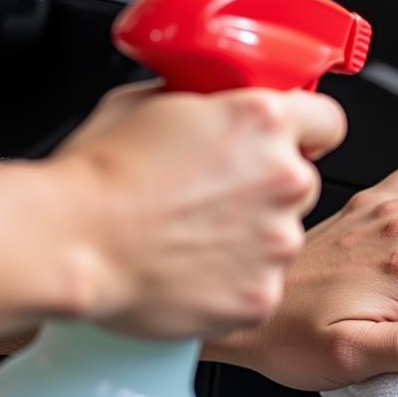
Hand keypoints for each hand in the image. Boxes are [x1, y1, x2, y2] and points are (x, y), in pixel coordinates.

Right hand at [50, 80, 345, 337]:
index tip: (298, 142)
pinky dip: (235, 282)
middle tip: (216, 198)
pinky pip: (262, 284)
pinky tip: (192, 272)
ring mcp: (279, 241)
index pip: (327, 120)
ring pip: (283, 236)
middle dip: (268, 189)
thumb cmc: (98, 176)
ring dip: (253, 238)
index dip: (308, 131)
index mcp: (263, 122)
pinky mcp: (263, 294)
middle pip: (302, 182)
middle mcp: (284, 178)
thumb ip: (205, 103)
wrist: (70, 243)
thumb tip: (213, 104)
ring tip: (193, 239)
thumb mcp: (149, 102)